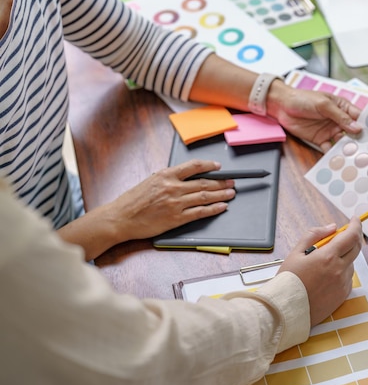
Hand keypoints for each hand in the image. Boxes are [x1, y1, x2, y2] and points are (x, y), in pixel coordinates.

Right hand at [107, 159, 236, 239]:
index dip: (209, 166)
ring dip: (221, 194)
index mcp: (165, 175)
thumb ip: (167, 179)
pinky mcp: (176, 218)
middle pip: (203, 183)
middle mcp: (172, 187)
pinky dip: (213, 209)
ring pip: (204, 197)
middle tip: (232, 182)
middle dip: (221, 182)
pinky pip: (200, 212)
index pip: (193, 166)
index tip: (218, 167)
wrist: (120, 218)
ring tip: (231, 193)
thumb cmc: (132, 201)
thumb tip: (184, 178)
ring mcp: (175, 203)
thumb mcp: (150, 182)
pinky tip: (222, 207)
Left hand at [267, 83, 362, 151]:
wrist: (282, 106)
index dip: (367, 124)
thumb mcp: (324, 105)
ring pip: (343, 142)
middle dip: (360, 140)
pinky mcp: (320, 139)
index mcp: (342, 107)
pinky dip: (333, 154)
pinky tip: (338, 159)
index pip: (359, 116)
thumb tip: (357, 127)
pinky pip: (329, 149)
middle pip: (353, 132)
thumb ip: (340, 116)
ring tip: (354, 156)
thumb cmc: (303, 99)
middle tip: (367, 149)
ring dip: (348, 148)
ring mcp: (330, 130)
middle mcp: (338, 120)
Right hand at [278, 217, 362, 325]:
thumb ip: (314, 235)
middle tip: (344, 234)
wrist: (287, 309)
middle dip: (353, 237)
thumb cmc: (288, 281)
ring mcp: (343, 284)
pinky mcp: (343, 295)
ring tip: (323, 262)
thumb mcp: (296, 252)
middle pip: (356, 248)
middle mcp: (339, 270)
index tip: (354, 219)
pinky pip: (347, 278)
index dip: (355, 225)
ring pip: (350, 263)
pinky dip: (341, 272)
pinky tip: (325, 276)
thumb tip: (331, 227)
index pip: (351, 236)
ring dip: (344, 257)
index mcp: (328, 257)